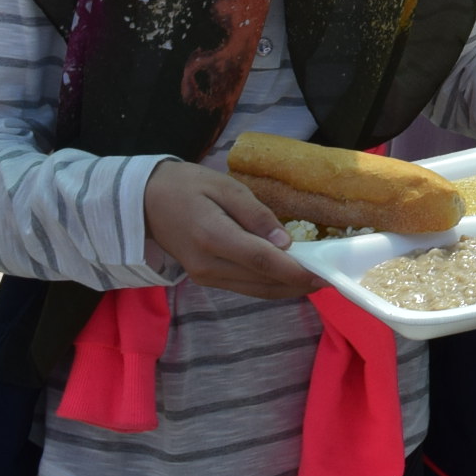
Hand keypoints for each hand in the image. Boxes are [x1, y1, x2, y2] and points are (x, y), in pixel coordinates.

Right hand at [143, 159, 322, 299]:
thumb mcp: (225, 187)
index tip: (323, 272)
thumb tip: (285, 243)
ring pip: (254, 290)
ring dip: (286, 288)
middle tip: (330, 277)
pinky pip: (244, 286)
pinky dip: (269, 284)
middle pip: (262, 281)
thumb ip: (256, 214)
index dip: (295, 270)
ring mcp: (205, 276)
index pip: (262, 260)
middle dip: (298, 282)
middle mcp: (208, 265)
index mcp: (213, 237)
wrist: (145, 202)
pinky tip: (289, 276)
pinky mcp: (205, 278)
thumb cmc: (187, 185)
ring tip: (316, 279)